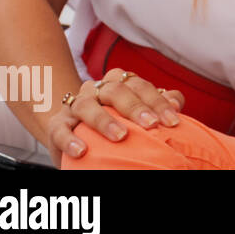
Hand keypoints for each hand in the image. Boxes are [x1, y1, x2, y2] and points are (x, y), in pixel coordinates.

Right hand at [46, 68, 183, 163]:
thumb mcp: (136, 112)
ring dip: (104, 120)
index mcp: (119, 83)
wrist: (75, 131)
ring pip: (86, 105)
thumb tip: (177, 102)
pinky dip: (70, 139)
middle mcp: (96, 89)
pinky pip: (61, 129)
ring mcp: (75, 105)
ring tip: (120, 136)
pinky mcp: (57, 124)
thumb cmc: (115, 121)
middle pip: (115, 90)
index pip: (140, 86)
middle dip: (135, 107)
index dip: (158, 101)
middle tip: (151, 125)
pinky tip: (82, 150)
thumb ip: (158, 104)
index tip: (173, 120)